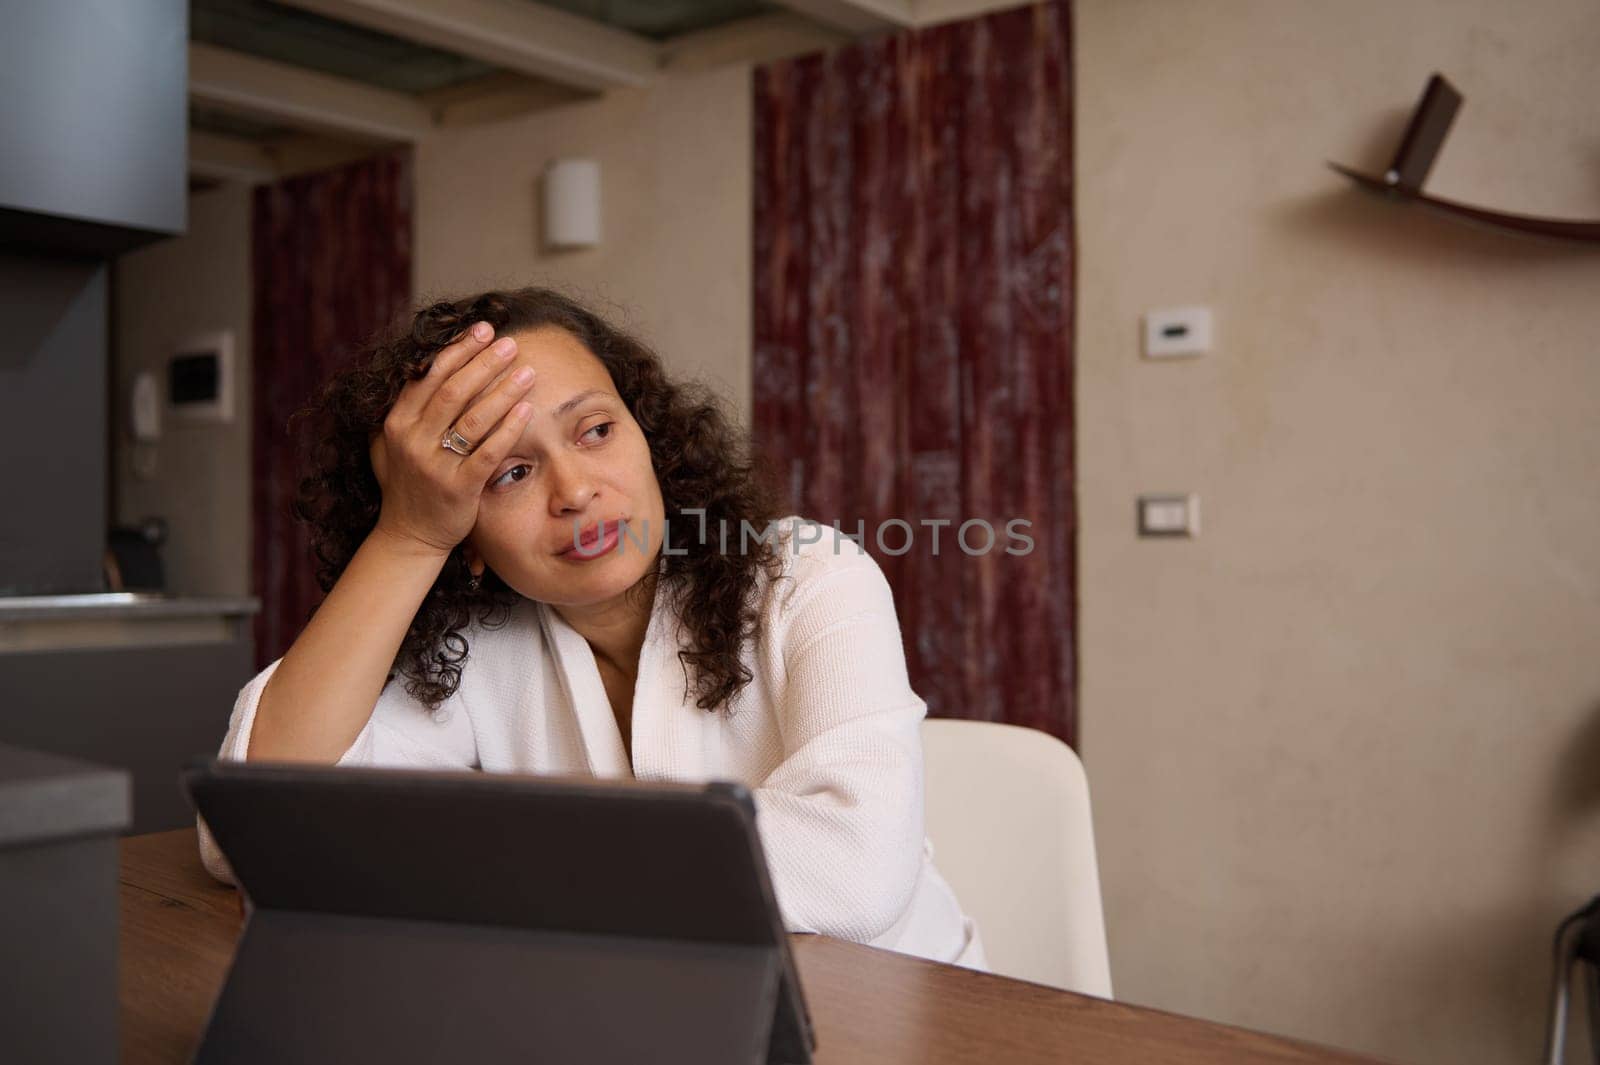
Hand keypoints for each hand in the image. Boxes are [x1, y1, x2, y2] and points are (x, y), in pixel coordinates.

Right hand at [368, 322, 535, 555]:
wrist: (409, 534)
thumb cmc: (410, 483)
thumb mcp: (396, 442)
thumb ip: (410, 408)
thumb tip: (430, 364)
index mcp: (396, 422)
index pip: (429, 375)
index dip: (458, 349)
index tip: (483, 330)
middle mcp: (412, 440)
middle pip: (453, 390)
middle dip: (484, 362)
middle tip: (510, 343)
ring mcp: (434, 464)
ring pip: (473, 417)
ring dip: (503, 390)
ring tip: (527, 370)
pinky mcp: (458, 487)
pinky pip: (488, 451)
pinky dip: (509, 428)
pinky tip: (527, 409)